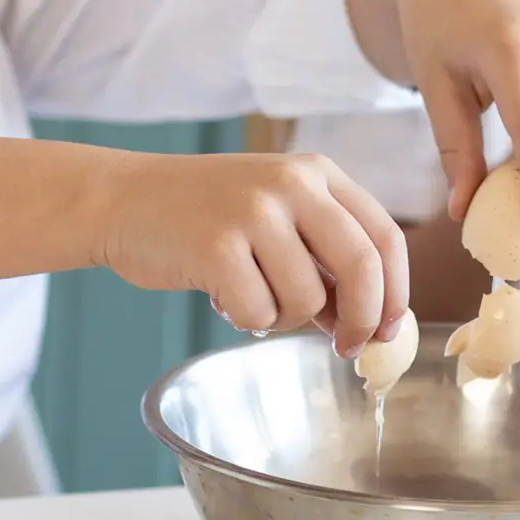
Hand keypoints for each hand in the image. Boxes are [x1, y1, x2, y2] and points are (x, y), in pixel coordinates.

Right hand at [98, 151, 406, 357]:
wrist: (123, 199)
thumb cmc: (206, 218)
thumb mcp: (277, 218)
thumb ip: (325, 259)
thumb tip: (373, 325)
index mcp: (317, 172)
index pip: (385, 236)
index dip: (396, 292)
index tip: (389, 329)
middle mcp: (291, 183)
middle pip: (362, 268)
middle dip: (362, 321)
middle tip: (346, 347)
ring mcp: (253, 212)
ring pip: (308, 299)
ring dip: (284, 319)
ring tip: (251, 297)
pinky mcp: (216, 247)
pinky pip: (259, 313)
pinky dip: (246, 320)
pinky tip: (222, 295)